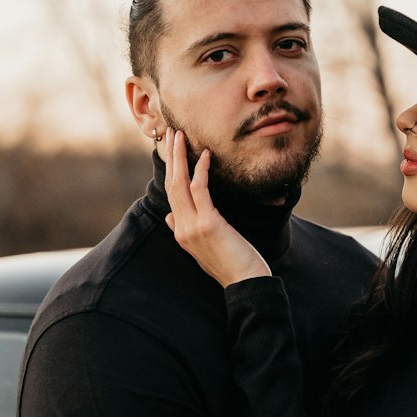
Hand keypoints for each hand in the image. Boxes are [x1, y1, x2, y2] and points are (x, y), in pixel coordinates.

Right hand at [164, 132, 270, 285]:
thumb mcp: (204, 247)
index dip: (170, 170)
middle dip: (170, 158)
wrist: (246, 283)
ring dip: (179, 157)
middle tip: (171, 134)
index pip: (171, 195)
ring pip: (179, 184)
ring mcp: (192, 226)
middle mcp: (182, 228)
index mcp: (181, 233)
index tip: (172, 151)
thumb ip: (186, 230)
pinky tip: (205, 154)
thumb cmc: (232, 264)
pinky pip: (199, 190)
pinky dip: (200, 170)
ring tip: (180, 136)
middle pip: (171, 185)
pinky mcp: (208, 223)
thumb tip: (171, 215)